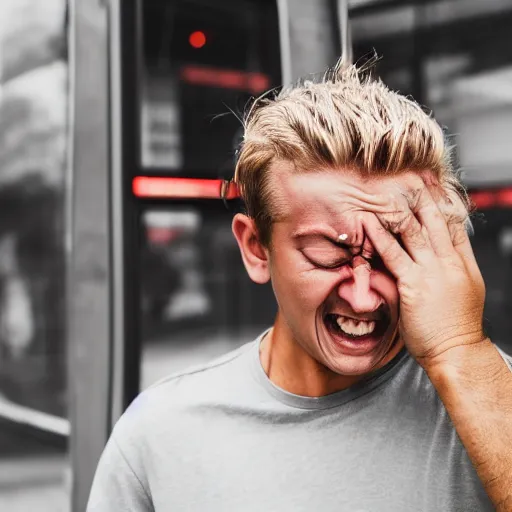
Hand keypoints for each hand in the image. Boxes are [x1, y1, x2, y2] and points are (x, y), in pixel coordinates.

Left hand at [363, 184, 486, 367]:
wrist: (456, 351)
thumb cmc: (456, 327)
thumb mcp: (464, 291)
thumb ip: (452, 269)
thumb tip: (440, 254)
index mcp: (463, 264)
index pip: (454, 226)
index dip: (443, 204)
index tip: (432, 188)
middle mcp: (449, 263)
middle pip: (436, 222)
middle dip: (423, 199)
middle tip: (410, 179)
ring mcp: (432, 273)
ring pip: (415, 232)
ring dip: (399, 210)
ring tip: (387, 192)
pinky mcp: (413, 285)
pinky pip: (394, 254)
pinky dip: (381, 237)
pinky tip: (370, 223)